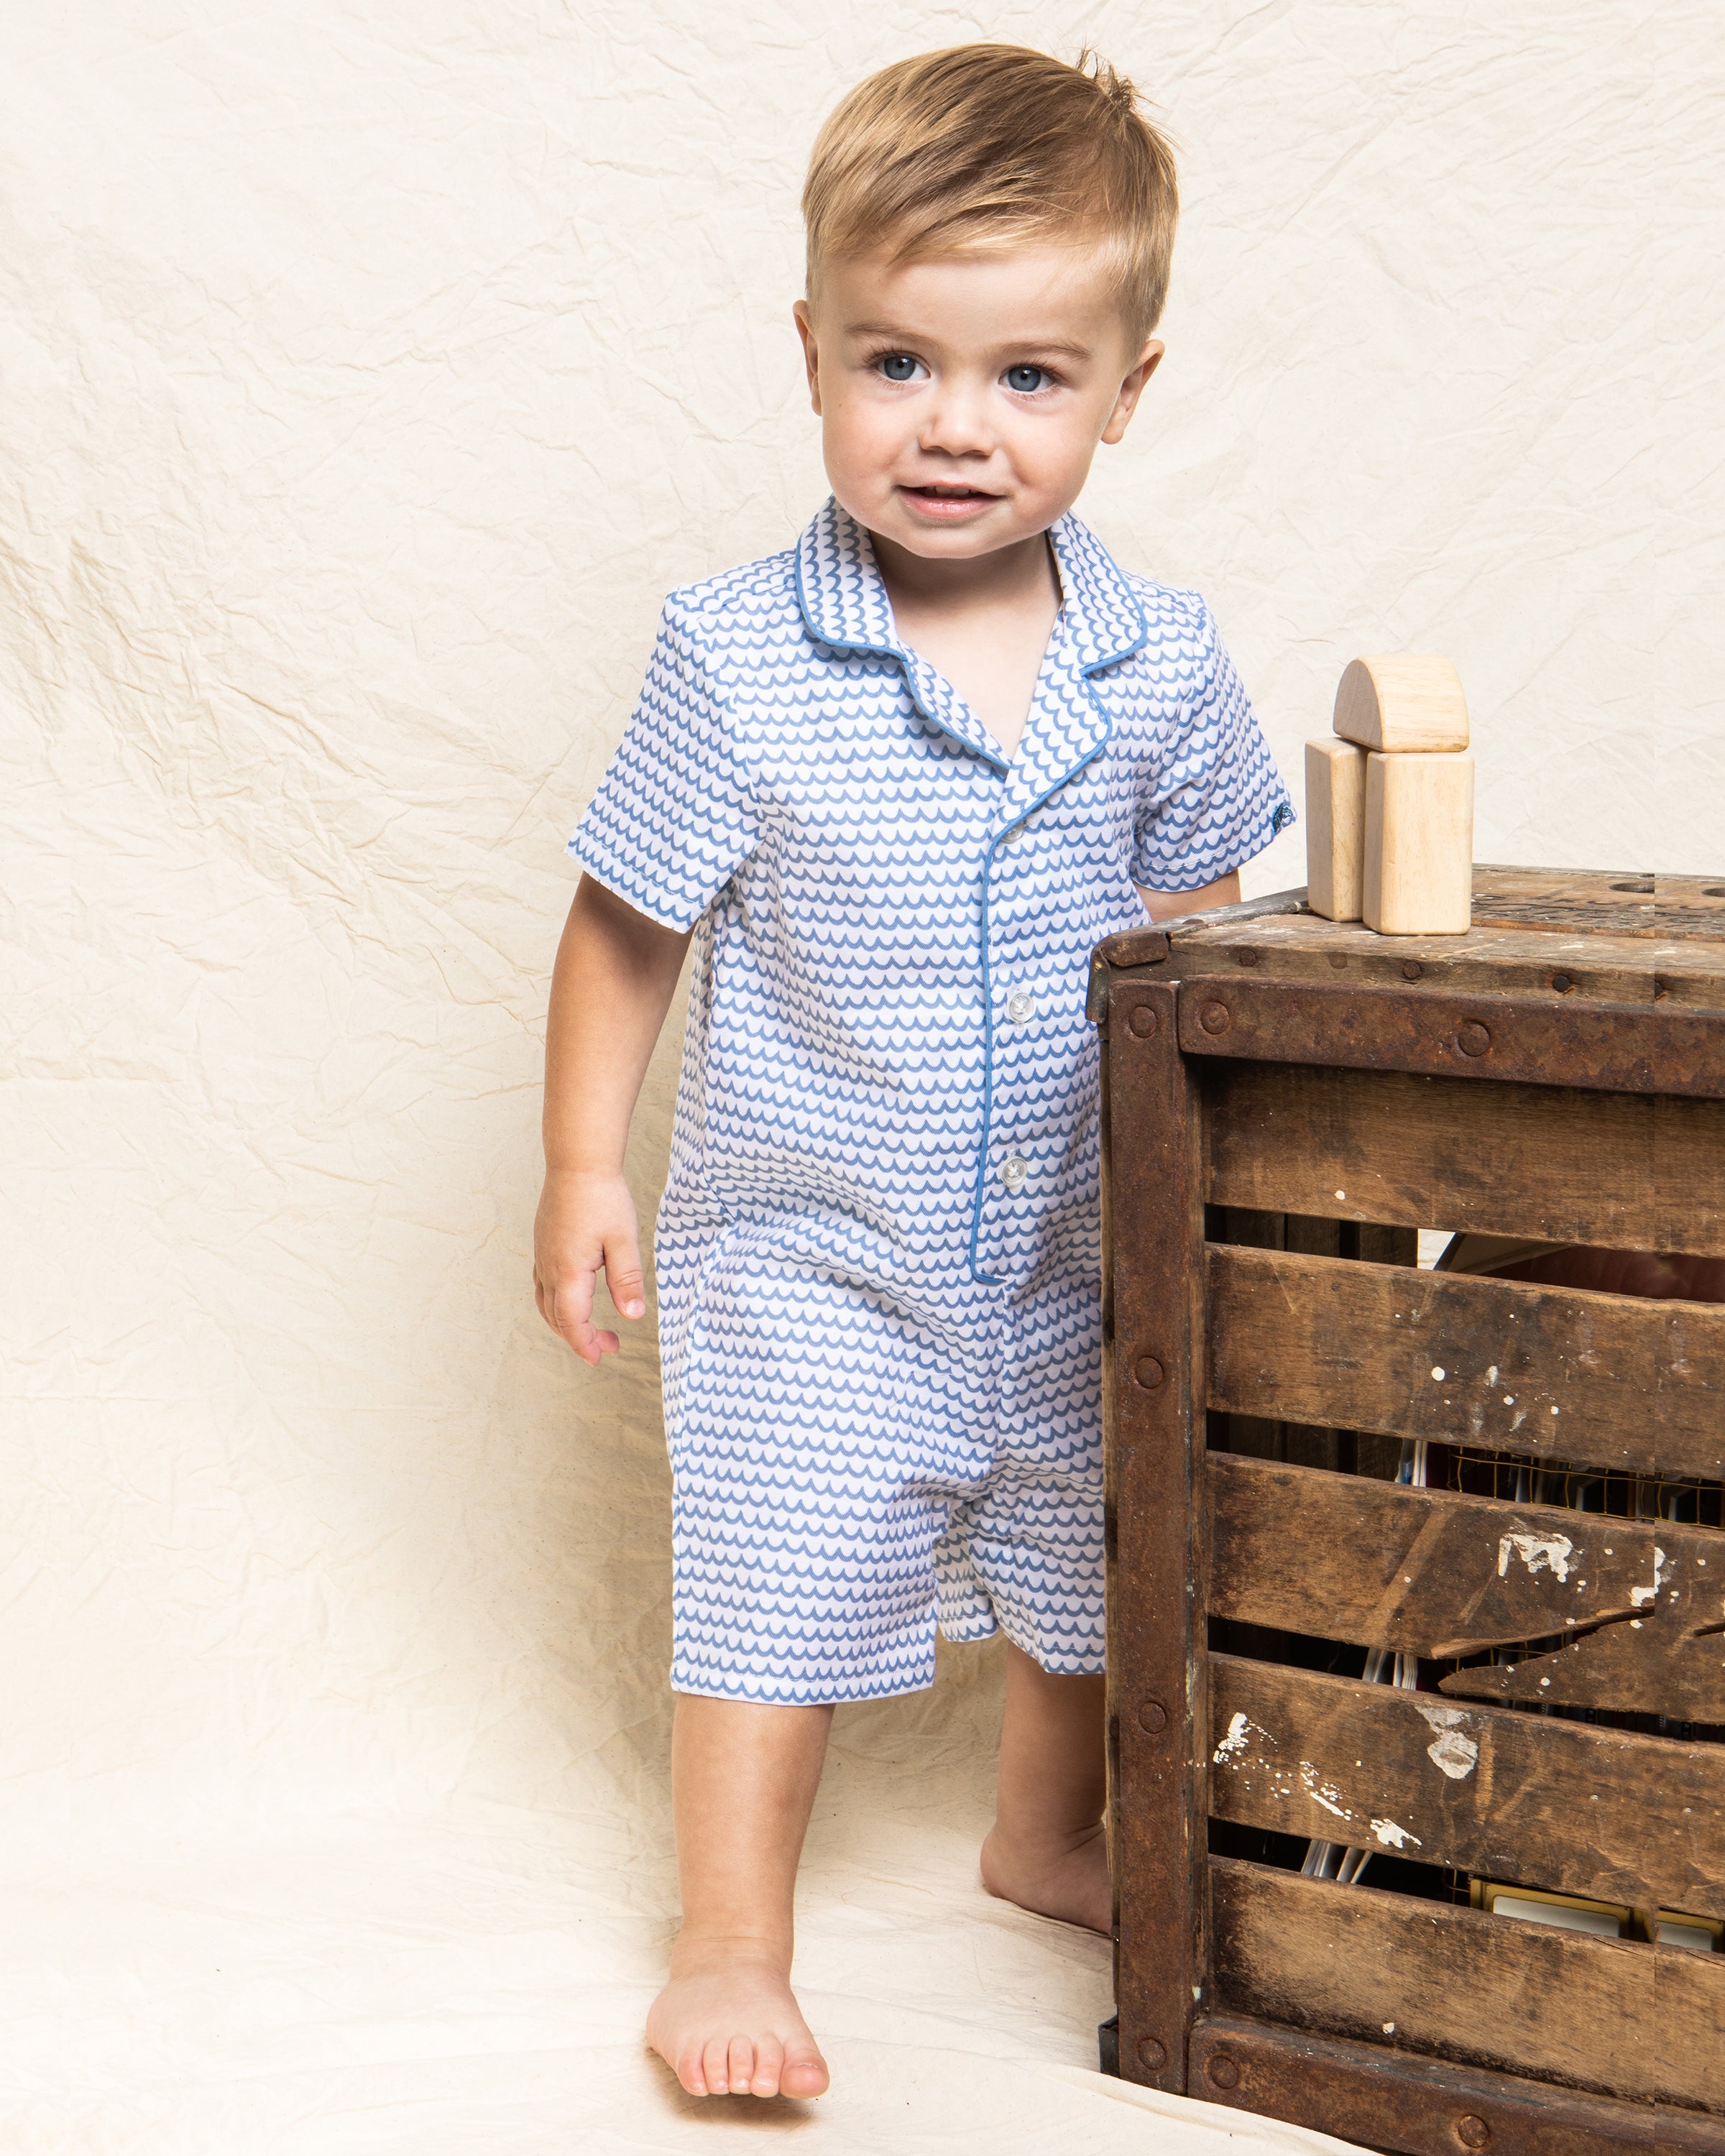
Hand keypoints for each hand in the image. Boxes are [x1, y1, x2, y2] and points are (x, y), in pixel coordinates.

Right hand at [533, 1167, 646, 1363]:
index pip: (572, 1322)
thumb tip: (632, 1316)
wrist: (577, 1163)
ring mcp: (542, 1256)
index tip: (602, 1358)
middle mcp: (548, 1267)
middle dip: (581, 1338)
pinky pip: (543, 1286)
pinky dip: (557, 1304)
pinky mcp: (543, 1246)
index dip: (586, 1345)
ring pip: (546, 1304)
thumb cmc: (602, 1197)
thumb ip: (627, 1280)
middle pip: (556, 1318)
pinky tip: (575, 1299)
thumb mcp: (623, 1240)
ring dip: (567, 1323)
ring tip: (594, 1329)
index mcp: (569, 1270)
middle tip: (612, 1345)